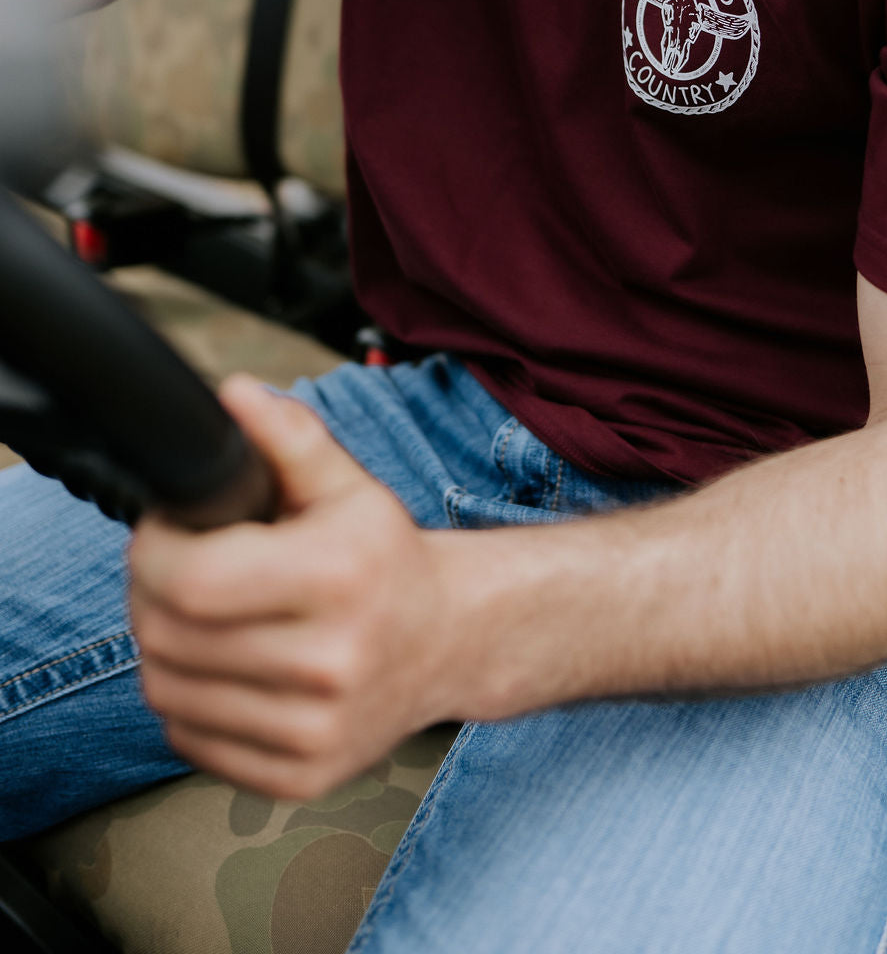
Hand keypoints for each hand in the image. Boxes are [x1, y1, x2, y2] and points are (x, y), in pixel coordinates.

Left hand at [130, 375, 456, 799]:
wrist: (451, 640)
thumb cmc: (387, 559)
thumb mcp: (349, 485)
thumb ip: (290, 436)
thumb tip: (233, 395)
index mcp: (338, 577)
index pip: (190, 580)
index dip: (153, 549)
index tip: (167, 530)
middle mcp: (331, 661)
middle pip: (166, 637)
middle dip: (150, 593)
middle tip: (179, 568)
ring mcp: (316, 728)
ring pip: (167, 693)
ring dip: (164, 648)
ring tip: (202, 615)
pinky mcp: (302, 775)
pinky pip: (191, 741)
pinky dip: (188, 702)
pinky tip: (223, 666)